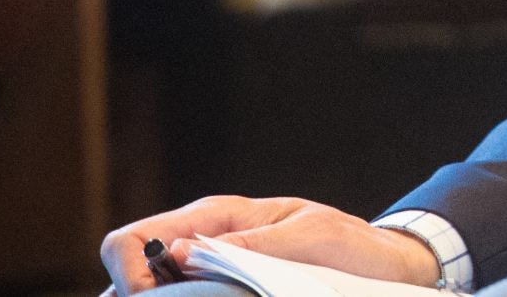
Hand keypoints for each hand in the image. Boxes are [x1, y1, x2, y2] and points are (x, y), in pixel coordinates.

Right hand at [101, 197, 438, 294]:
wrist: (379, 262)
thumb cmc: (348, 244)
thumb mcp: (309, 237)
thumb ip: (250, 244)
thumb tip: (179, 254)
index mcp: (217, 217)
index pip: (132, 240)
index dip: (127, 273)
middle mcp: (202, 241)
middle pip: (128, 273)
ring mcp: (207, 268)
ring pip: (149, 294)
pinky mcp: (221, 290)